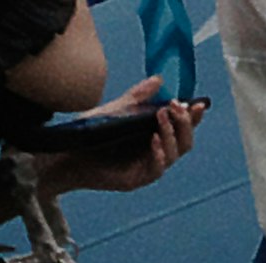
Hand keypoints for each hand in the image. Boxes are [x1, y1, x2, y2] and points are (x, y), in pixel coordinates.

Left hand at [23, 83, 203, 196]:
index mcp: (155, 135)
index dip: (193, 117)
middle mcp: (156, 152)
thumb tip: (159, 79)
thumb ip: (138, 97)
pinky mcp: (137, 179)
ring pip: (175, 154)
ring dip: (172, 134)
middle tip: (177, 107)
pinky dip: (159, 154)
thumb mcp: (117, 109)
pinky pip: (157, 169)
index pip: (181, 127)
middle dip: (186, 124)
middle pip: (185, 142)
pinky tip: (154, 140)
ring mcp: (148, 167)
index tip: (197, 103)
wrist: (68, 153)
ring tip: (163, 116)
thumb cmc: (92, 133)